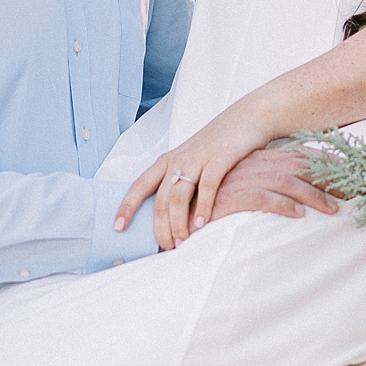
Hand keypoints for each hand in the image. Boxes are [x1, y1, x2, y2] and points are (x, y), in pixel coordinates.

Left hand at [115, 107, 273, 249]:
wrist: (247, 117)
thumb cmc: (219, 145)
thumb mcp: (192, 160)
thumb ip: (181, 182)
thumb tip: (172, 216)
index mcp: (167, 161)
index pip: (140, 186)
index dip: (127, 207)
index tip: (118, 228)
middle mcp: (178, 160)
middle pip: (160, 200)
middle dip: (160, 228)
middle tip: (166, 248)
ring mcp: (197, 159)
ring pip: (178, 196)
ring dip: (178, 223)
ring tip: (182, 242)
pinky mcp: (219, 158)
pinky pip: (207, 187)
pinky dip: (202, 208)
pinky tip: (201, 225)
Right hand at [209, 146, 339, 222]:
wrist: (181, 207)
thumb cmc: (211, 198)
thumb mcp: (238, 184)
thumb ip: (261, 183)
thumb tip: (288, 190)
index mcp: (256, 158)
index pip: (296, 155)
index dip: (322, 162)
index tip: (346, 171)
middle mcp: (253, 165)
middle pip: (298, 167)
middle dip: (327, 179)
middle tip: (351, 191)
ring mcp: (243, 179)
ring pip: (287, 182)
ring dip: (313, 195)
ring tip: (334, 209)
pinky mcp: (232, 196)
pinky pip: (263, 199)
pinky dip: (283, 205)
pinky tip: (299, 214)